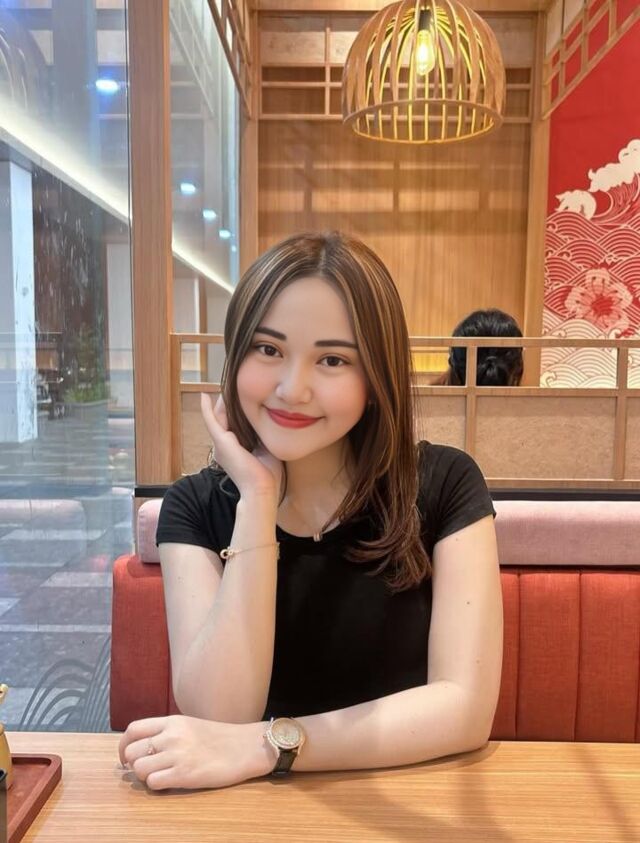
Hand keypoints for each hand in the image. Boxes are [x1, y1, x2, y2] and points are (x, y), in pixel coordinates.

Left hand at [118, 715, 272, 790]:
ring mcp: (177, 754)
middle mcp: (171, 735)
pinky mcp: (184, 774)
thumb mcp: (189, 725)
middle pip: (132, 751)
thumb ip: (167, 731)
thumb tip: (143, 746)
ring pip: (139, 769)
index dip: (124, 746)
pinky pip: (153, 783)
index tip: (127, 756)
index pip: (133, 730)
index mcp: (172, 721)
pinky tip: (169, 782)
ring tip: (159, 775)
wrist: (245, 747)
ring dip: (145, 776)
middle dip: (133, 763)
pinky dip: (156, 786)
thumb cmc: (218, 737)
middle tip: (145, 769)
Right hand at [201, 393, 282, 499]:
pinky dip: (206, 408)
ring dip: (221, 401)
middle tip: (234, 386)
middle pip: (225, 418)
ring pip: (219, 416)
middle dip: (229, 403)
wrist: (261, 489)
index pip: (233, 424)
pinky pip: (210, 420)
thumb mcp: (267, 450)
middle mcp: (224, 446)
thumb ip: (264, 437)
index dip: (237, 410)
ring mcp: (220, 444)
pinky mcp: (220, 441)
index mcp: (235, 449)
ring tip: (225, 385)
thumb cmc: (267, 475)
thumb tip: (272, 424)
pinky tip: (203, 396)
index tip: (243, 397)